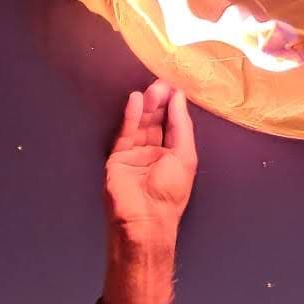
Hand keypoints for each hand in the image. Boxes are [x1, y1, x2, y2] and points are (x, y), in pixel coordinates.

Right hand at [104, 80, 196, 240]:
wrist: (145, 218)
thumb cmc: (170, 191)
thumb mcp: (185, 156)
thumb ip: (181, 126)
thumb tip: (179, 98)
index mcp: (175, 154)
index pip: (174, 124)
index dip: (174, 106)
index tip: (175, 86)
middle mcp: (155, 152)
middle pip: (157, 121)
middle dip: (160, 103)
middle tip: (161, 84)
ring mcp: (136, 153)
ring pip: (141, 124)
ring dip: (146, 106)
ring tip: (151, 90)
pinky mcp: (118, 156)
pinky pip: (126, 132)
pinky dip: (130, 116)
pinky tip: (135, 100)